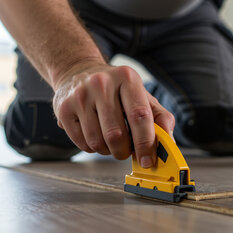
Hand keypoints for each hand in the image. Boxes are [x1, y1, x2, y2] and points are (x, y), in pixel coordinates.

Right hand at [52, 61, 174, 167]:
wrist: (78, 72)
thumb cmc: (116, 89)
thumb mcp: (142, 95)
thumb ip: (160, 117)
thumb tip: (168, 142)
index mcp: (127, 78)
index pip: (139, 116)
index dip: (146, 143)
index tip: (148, 160)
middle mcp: (101, 84)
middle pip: (117, 134)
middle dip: (125, 151)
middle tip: (127, 152)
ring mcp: (80, 96)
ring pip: (98, 142)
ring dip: (108, 151)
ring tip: (110, 141)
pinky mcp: (63, 109)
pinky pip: (82, 143)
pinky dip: (92, 148)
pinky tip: (95, 136)